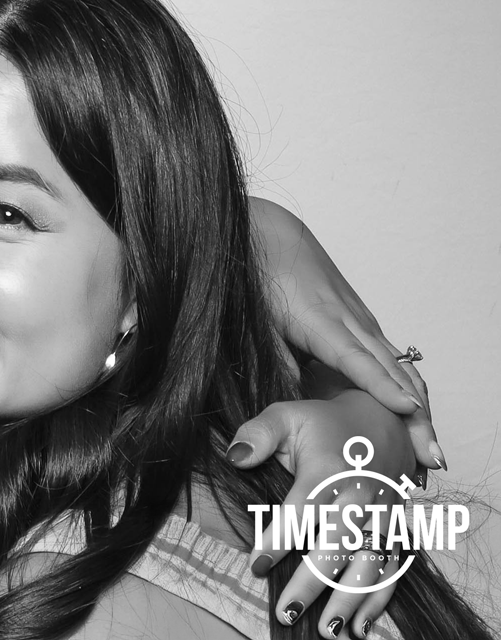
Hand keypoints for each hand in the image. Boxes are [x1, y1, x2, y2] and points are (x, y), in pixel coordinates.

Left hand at [230, 391, 419, 636]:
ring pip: (370, 565)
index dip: (279, 539)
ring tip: (327, 632)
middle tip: (286, 613)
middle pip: (337, 546)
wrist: (383, 419)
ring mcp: (382, 516)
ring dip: (350, 601)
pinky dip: (379, 600)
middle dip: (313, 583)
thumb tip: (234, 455)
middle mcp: (360, 497)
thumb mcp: (285, 414)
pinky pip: (393, 569)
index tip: (256, 566)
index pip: (301, 511)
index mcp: (329, 470)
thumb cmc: (322, 422)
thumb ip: (256, 433)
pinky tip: (360, 627)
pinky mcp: (396, 529)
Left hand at [250, 197, 441, 471]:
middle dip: (416, 416)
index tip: (408, 411)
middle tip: (431, 456)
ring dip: (420, 407)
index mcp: (323, 322)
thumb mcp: (259, 318)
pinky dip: (410, 387)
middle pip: (393, 372)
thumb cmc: (261, 275)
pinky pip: (394, 358)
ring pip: (401, 367)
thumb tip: (289, 398)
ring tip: (431, 448)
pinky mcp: (364, 321)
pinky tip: (417, 414)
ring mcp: (363, 321)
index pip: (359, 360)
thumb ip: (276, 356)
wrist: (272, 234)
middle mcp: (352, 322)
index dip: (383, 387)